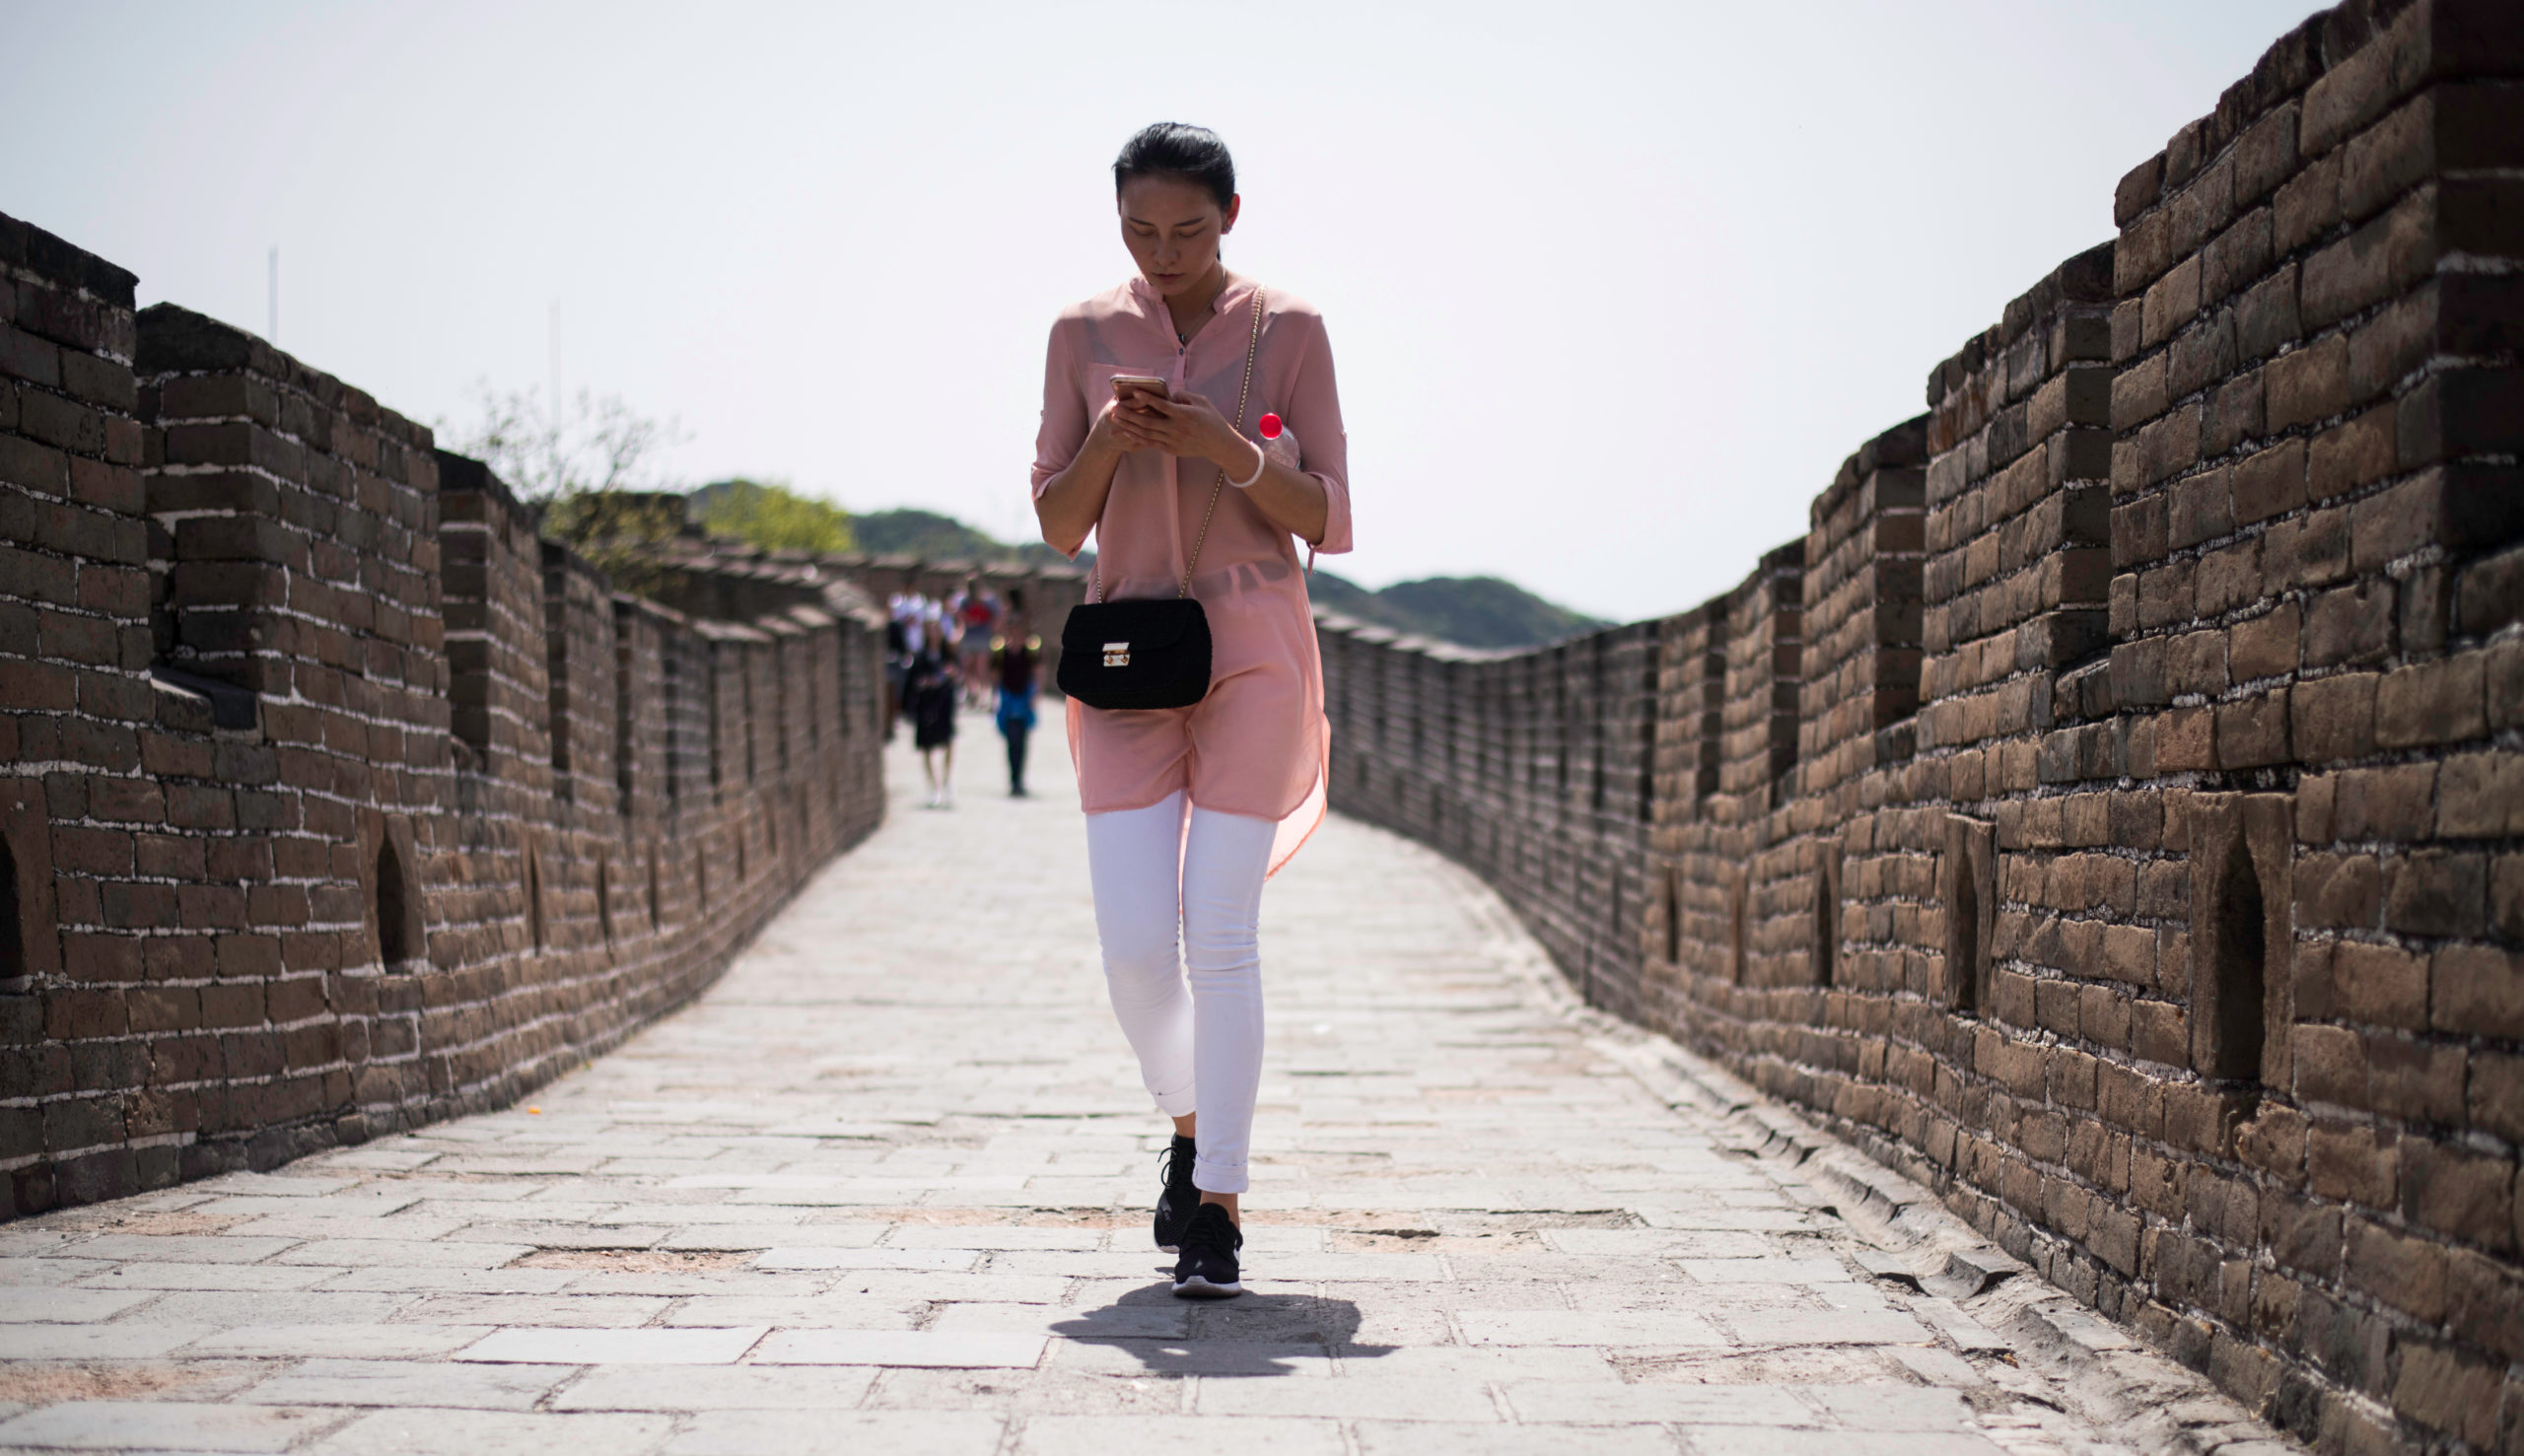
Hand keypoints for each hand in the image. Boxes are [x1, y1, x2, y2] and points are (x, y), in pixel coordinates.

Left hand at [1112, 388, 1259, 475]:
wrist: (1219, 445)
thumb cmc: (1212, 420)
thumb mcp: (1202, 402)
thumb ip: (1184, 395)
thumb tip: (1168, 394)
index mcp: (1184, 415)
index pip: (1162, 405)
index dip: (1147, 398)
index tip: (1134, 392)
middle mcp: (1176, 429)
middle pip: (1148, 422)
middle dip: (1129, 415)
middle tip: (1115, 408)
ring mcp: (1173, 441)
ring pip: (1146, 434)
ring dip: (1129, 427)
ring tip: (1115, 420)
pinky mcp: (1171, 449)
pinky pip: (1151, 443)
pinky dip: (1138, 438)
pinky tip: (1127, 433)